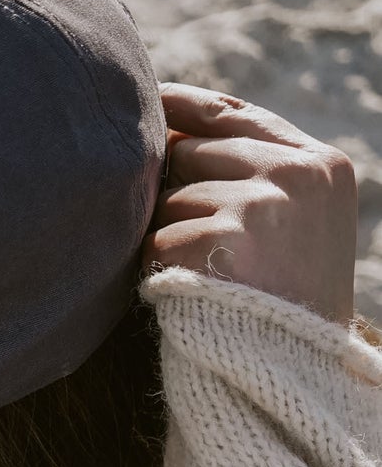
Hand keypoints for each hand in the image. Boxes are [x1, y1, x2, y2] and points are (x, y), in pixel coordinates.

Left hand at [141, 82, 356, 325]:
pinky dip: (160, 267)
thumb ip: (249, 173)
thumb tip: (170, 136)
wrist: (295, 368)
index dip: (184, 106)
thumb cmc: (281, 302)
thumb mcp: (291, 223)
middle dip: (175, 190)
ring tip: (208, 275)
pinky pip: (158, 240)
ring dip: (169, 236)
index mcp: (319, 164)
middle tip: (199, 242)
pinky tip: (193, 290)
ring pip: (170, 199)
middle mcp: (296, 174)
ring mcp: (262, 203)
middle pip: (192, 153)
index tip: (148, 98)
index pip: (236, 115)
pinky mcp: (225, 239)